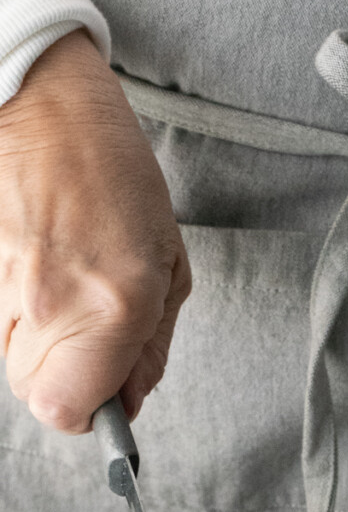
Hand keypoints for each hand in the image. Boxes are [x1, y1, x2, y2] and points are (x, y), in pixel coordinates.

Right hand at [0, 28, 189, 429]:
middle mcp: (49, 303)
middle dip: (68, 376)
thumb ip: (150, 348)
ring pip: (14, 361)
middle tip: (91, 328)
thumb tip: (130, 401)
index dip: (90, 411)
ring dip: (43, 342)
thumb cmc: (111, 173)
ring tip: (65, 283)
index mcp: (111, 305)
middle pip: (37, 394)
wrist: (37, 99)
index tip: (108, 389)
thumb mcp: (167, 265)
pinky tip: (38, 266)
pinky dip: (18, 312)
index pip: (67, 411)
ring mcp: (1, 289)